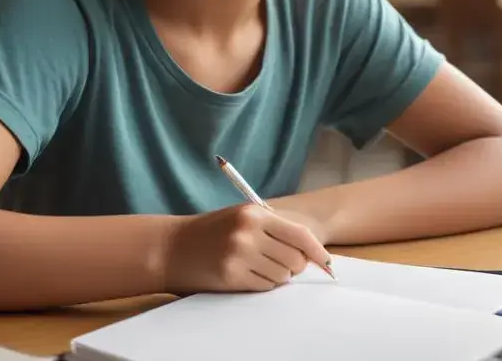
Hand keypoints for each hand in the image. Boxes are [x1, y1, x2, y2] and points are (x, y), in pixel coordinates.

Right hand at [163, 203, 332, 294]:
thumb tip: (309, 253)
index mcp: (255, 214)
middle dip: (294, 266)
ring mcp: (239, 255)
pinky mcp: (231, 276)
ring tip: (256, 265)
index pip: (299, 234)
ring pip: (281, 275)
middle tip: (281, 263)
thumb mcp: (242, 217)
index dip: (317, 251)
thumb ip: (274, 229)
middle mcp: (249, 232)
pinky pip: (264, 286)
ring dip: (276, 275)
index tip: (327, 262)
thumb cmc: (212, 231)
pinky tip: (246, 274)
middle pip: (295, 259)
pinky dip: (261, 283)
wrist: (173, 247)